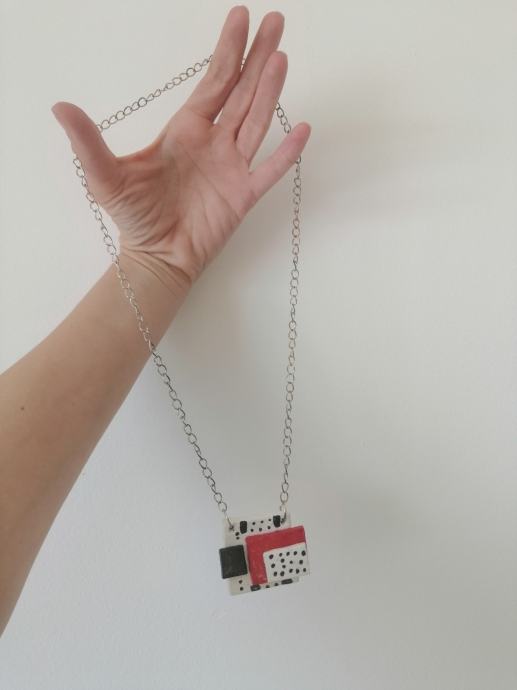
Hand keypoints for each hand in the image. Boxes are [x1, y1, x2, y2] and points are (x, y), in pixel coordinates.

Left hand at [51, 5, 310, 288]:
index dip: (227, 50)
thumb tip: (60, 107)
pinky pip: (269, 170)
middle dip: (258, 56)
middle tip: (275, 21)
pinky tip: (302, 129)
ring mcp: (232, 167)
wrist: (156, 256)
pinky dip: (286, 153)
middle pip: (242, 91)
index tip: (241, 17)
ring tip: (281, 58)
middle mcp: (214, 142)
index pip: (213, 82)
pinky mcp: (243, 195)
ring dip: (270, 91)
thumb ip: (89, 142)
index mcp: (186, 130)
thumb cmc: (134, 217)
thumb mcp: (105, 176)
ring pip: (256, 120)